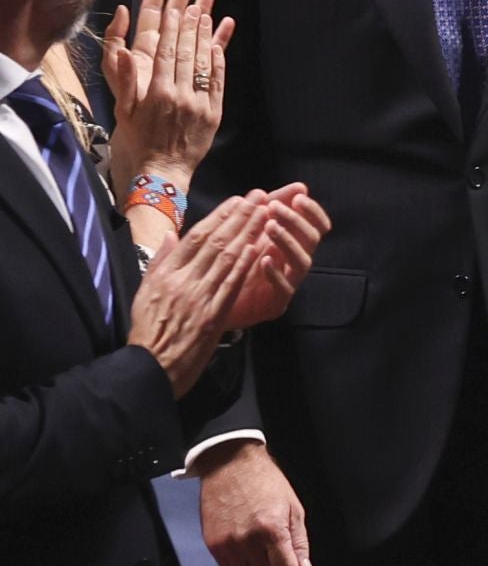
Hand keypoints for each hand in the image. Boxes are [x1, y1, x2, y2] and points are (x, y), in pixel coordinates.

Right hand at [105, 0, 234, 200]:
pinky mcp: (214, 112)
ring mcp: (200, 103)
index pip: (166, 50)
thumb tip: (127, 50)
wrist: (160, 174)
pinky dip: (220, 58)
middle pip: (187, 49)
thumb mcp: (123, 111)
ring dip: (207, 33)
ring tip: (209, 8)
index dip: (172, 26)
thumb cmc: (136, 142)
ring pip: (205, 61)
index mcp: (156, 92)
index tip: (176, 4)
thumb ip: (125, 78)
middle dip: (191, 19)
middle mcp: (180, 94)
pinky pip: (219, 80)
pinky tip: (221, 40)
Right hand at [127, 194, 271, 396]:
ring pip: (226, 259)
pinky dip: (245, 265)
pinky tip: (258, 247)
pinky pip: (231, 285)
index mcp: (165, 274)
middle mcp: (181, 281)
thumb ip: (159, 262)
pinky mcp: (212, 316)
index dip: (218, 216)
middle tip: (259, 197)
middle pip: (214, 242)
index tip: (237, 200)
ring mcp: (198, 298)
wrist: (150, 368)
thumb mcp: (145, 292)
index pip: (194, 238)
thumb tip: (169, 235)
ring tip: (265, 213)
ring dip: (248, 233)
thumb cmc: (148, 331)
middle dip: (239, 217)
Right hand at [199, 441, 312, 565]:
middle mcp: (247, 540)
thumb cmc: (267, 483)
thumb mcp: (293, 507)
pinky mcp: (212, 544)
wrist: (231, 464)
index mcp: (272, 529)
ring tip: (266, 554)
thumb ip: (299, 542)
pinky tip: (250, 555)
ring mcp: (227, 544)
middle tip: (284, 560)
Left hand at [223, 184, 329, 329]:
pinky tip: (263, 260)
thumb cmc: (233, 260)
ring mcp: (289, 283)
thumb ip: (272, 207)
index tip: (298, 197)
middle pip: (312, 239)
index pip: (318, 225)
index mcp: (294, 243)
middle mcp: (296, 261)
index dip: (312, 211)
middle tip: (275, 209)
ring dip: (287, 241)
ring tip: (269, 227)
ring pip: (302, 262)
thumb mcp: (250, 228)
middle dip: (296, 221)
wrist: (211, 300)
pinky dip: (276, 273)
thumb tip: (300, 186)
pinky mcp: (277, 303)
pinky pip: (285, 289)